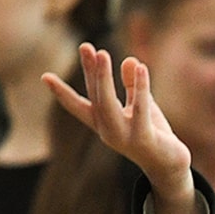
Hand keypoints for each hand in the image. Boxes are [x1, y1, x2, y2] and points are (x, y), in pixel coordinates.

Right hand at [45, 45, 194, 213]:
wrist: (170, 167)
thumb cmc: (153, 134)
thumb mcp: (140, 106)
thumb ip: (133, 86)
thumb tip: (129, 60)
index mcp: (103, 124)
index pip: (78, 106)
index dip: (61, 93)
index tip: (44, 77)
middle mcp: (108, 131)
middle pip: (95, 98)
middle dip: (90, 72)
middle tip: (85, 46)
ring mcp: (124, 136)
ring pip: (109, 105)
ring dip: (104, 79)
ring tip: (103, 54)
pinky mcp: (144, 138)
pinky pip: (140, 110)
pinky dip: (140, 88)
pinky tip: (141, 67)